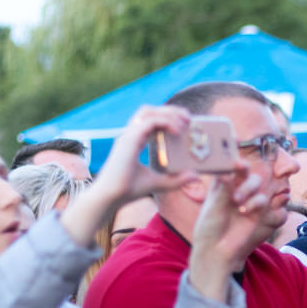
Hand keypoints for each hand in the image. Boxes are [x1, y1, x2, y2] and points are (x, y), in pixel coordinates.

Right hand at [60, 106, 198, 246]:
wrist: (111, 197)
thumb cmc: (129, 190)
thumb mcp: (160, 183)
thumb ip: (177, 179)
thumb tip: (196, 175)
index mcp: (135, 141)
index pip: (151, 120)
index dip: (168, 117)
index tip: (185, 122)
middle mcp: (131, 135)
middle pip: (149, 111)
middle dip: (170, 110)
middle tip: (189, 118)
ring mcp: (129, 135)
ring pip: (148, 112)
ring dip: (168, 113)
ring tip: (184, 122)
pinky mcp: (129, 140)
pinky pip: (149, 122)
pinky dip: (165, 122)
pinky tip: (177, 131)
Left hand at [188, 163, 268, 300]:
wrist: (217, 250)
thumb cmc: (209, 227)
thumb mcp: (213, 208)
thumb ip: (223, 191)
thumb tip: (227, 173)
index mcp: (220, 184)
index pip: (227, 165)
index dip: (231, 156)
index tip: (232, 148)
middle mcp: (234, 188)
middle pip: (244, 170)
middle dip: (243, 168)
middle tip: (240, 166)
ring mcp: (247, 198)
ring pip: (256, 182)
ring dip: (249, 188)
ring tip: (238, 201)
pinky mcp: (257, 211)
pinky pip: (262, 199)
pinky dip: (255, 202)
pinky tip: (245, 211)